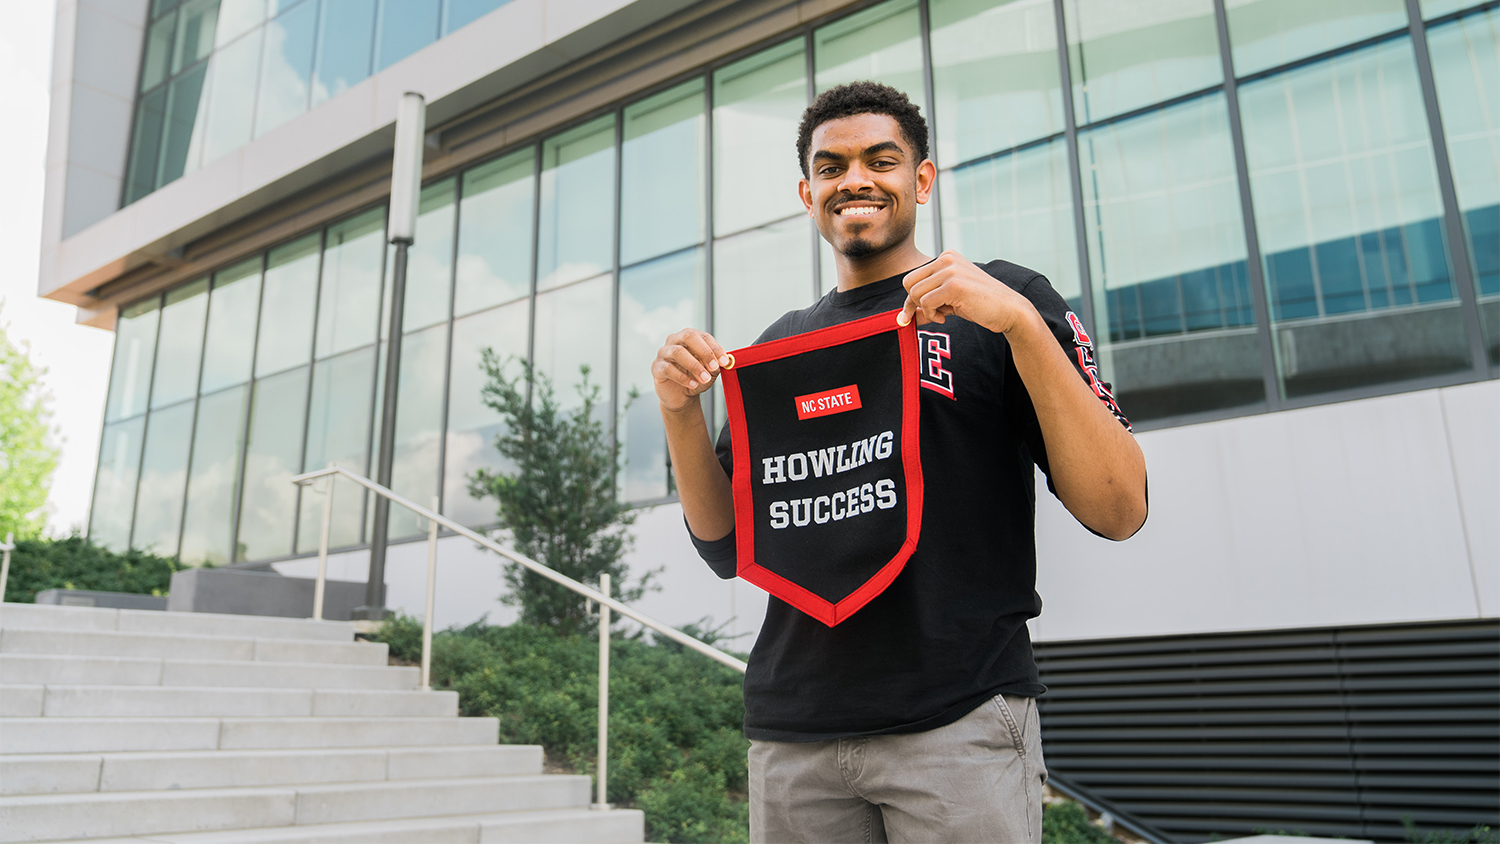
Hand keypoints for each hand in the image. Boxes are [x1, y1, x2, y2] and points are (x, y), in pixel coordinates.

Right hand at [653, 328, 731, 412]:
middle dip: (704, 352)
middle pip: (688, 336)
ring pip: (678, 352)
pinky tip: (693, 384)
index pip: (703, 336)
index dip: (715, 348)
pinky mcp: (656, 367)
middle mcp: (674, 341)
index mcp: (689, 337)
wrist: (681, 396)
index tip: (724, 362)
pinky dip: (683, 378)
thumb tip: (723, 362)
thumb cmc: (695, 378)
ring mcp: (663, 353)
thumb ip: (716, 365)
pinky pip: (668, 368)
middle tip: (714, 367)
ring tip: (705, 378)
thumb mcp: (710, 371)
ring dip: (695, 366)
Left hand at [897, 251, 1038, 334]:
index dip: (913, 298)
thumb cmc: (980, 305)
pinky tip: (947, 316)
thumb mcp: (950, 300)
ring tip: (945, 314)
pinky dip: (932, 315)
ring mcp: (950, 270)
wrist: (1009, 310)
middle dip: (914, 303)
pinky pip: (926, 303)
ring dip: (926, 310)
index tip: (922, 313)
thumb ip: (928, 302)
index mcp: (946, 256)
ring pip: (915, 294)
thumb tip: (904, 316)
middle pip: (908, 283)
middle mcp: (947, 259)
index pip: (913, 276)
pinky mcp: (954, 285)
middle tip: (933, 314)